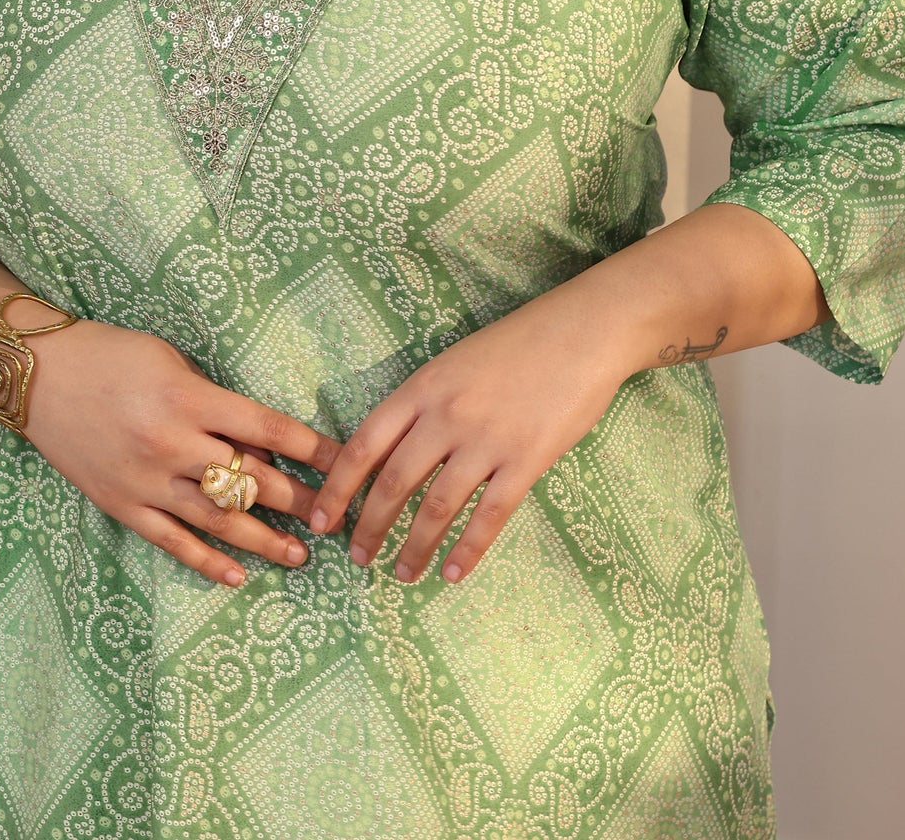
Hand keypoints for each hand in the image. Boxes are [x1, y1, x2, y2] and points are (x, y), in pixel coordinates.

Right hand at [22, 320, 341, 586]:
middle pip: (251, 479)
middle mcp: (171, 442)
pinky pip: (171, 541)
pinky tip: (239, 575)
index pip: (267, 427)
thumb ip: (215, 400)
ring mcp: (145, 479)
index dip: (312, 448)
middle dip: (300, 500)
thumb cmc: (112, 355)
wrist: (39, 376)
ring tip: (301, 556)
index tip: (345, 463)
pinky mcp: (122, 505)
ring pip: (218, 519)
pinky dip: (206, 561)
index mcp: (189, 397)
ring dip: (265, 540)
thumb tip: (263, 440)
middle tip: (336, 518)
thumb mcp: (172, 360)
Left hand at [306, 278, 627, 583]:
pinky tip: (453, 574)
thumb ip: (423, 403)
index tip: (322, 519)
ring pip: (437, 507)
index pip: (364, 443)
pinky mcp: (527, 460)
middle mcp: (446, 415)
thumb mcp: (455, 362)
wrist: (582, 331)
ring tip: (402, 573)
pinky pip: (489, 516)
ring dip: (415, 547)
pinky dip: (468, 550)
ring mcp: (487, 439)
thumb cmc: (518, 343)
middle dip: (370, 526)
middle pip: (394, 482)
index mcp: (423, 387)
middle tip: (358, 557)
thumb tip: (390, 452)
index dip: (338, 486)